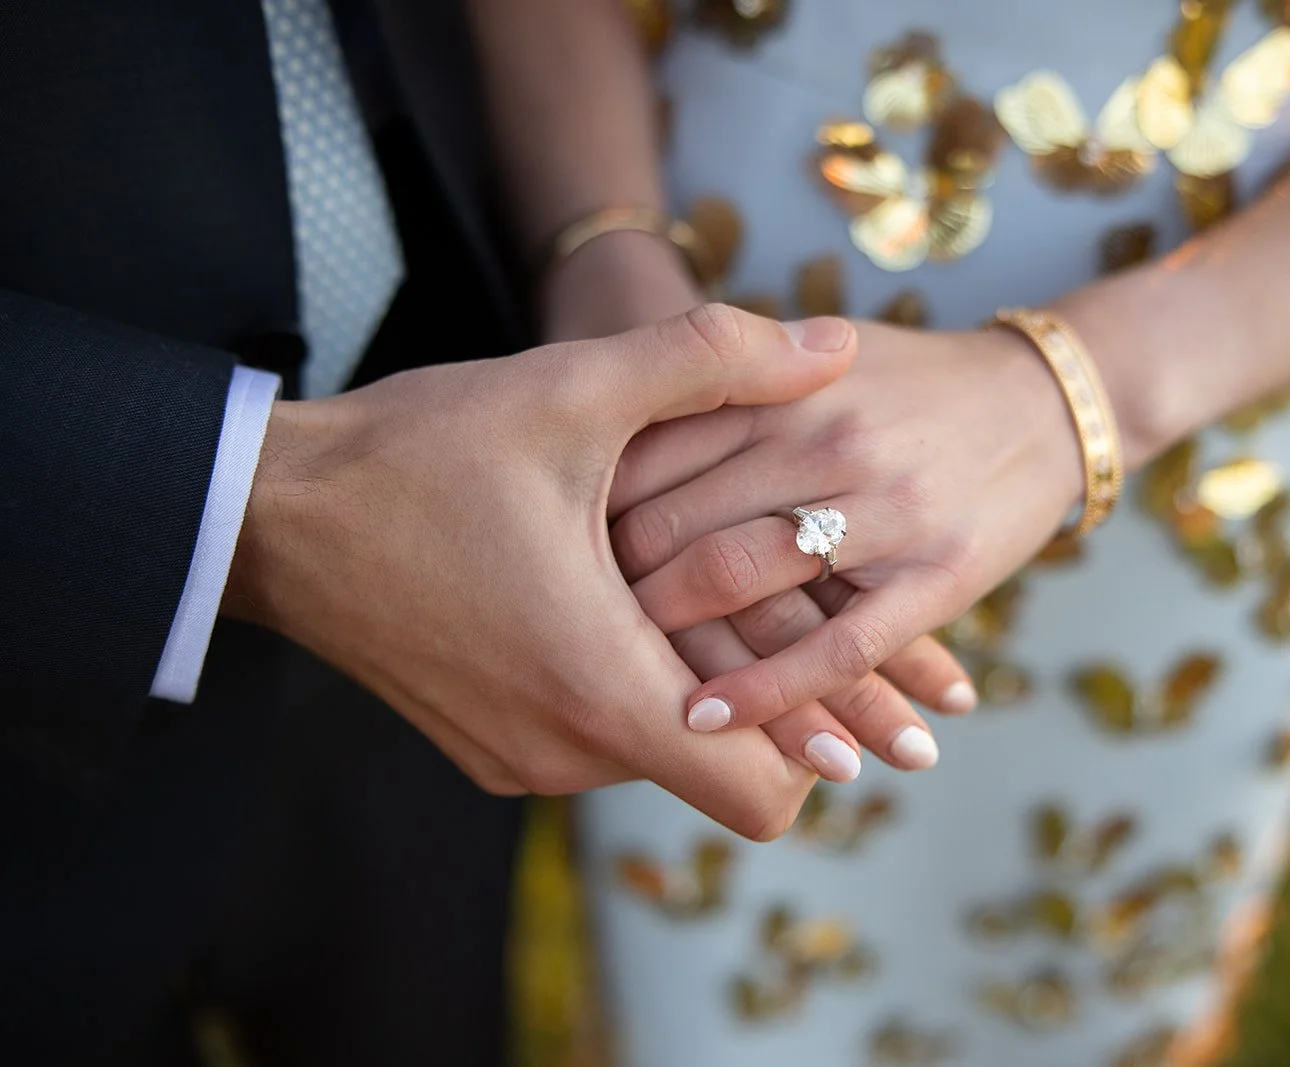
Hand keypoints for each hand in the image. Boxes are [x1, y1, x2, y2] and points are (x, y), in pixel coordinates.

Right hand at [223, 305, 854, 839]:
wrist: (273, 514)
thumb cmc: (416, 453)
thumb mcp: (571, 390)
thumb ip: (715, 360)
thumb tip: (834, 341)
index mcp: (599, 686)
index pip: (764, 791)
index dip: (827, 729)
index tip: (863, 665)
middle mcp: (566, 751)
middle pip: (725, 770)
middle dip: (787, 700)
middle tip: (834, 620)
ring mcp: (523, 757)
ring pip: (665, 751)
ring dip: (710, 682)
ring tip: (746, 594)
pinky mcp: (492, 745)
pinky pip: (603, 739)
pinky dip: (644, 685)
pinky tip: (644, 601)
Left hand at [547, 237, 975, 778]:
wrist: (1046, 400)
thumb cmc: (911, 384)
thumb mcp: (814, 363)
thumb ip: (721, 384)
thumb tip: (608, 424)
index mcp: (782, 386)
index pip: (648, 449)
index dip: (578, 506)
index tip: (532, 549)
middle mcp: (824, 439)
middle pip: (679, 517)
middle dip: (602, 580)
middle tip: (544, 627)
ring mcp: (883, 508)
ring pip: (746, 579)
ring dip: (665, 636)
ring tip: (606, 673)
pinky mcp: (937, 574)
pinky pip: (835, 644)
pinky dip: (766, 688)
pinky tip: (704, 719)